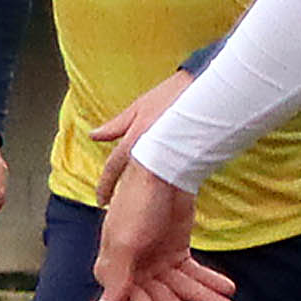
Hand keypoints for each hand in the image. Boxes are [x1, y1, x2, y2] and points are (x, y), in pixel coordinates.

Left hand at [86, 68, 196, 203]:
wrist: (207, 92)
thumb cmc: (172, 95)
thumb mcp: (139, 108)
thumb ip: (115, 125)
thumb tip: (93, 135)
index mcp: (135, 139)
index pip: (114, 168)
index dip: (105, 186)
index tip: (100, 201)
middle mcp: (149, 152)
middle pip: (131, 180)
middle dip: (123, 195)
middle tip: (116, 207)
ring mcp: (168, 159)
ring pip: (149, 182)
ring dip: (142, 191)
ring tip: (139, 202)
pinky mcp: (187, 162)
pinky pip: (170, 178)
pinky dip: (164, 185)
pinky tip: (164, 190)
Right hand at [89, 167, 235, 300]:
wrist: (162, 168)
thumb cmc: (137, 203)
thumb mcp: (125, 243)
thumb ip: (116, 281)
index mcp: (115, 270)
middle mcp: (134, 269)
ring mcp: (155, 260)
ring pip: (184, 289)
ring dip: (206, 300)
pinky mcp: (175, 250)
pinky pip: (193, 272)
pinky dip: (210, 281)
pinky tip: (228, 289)